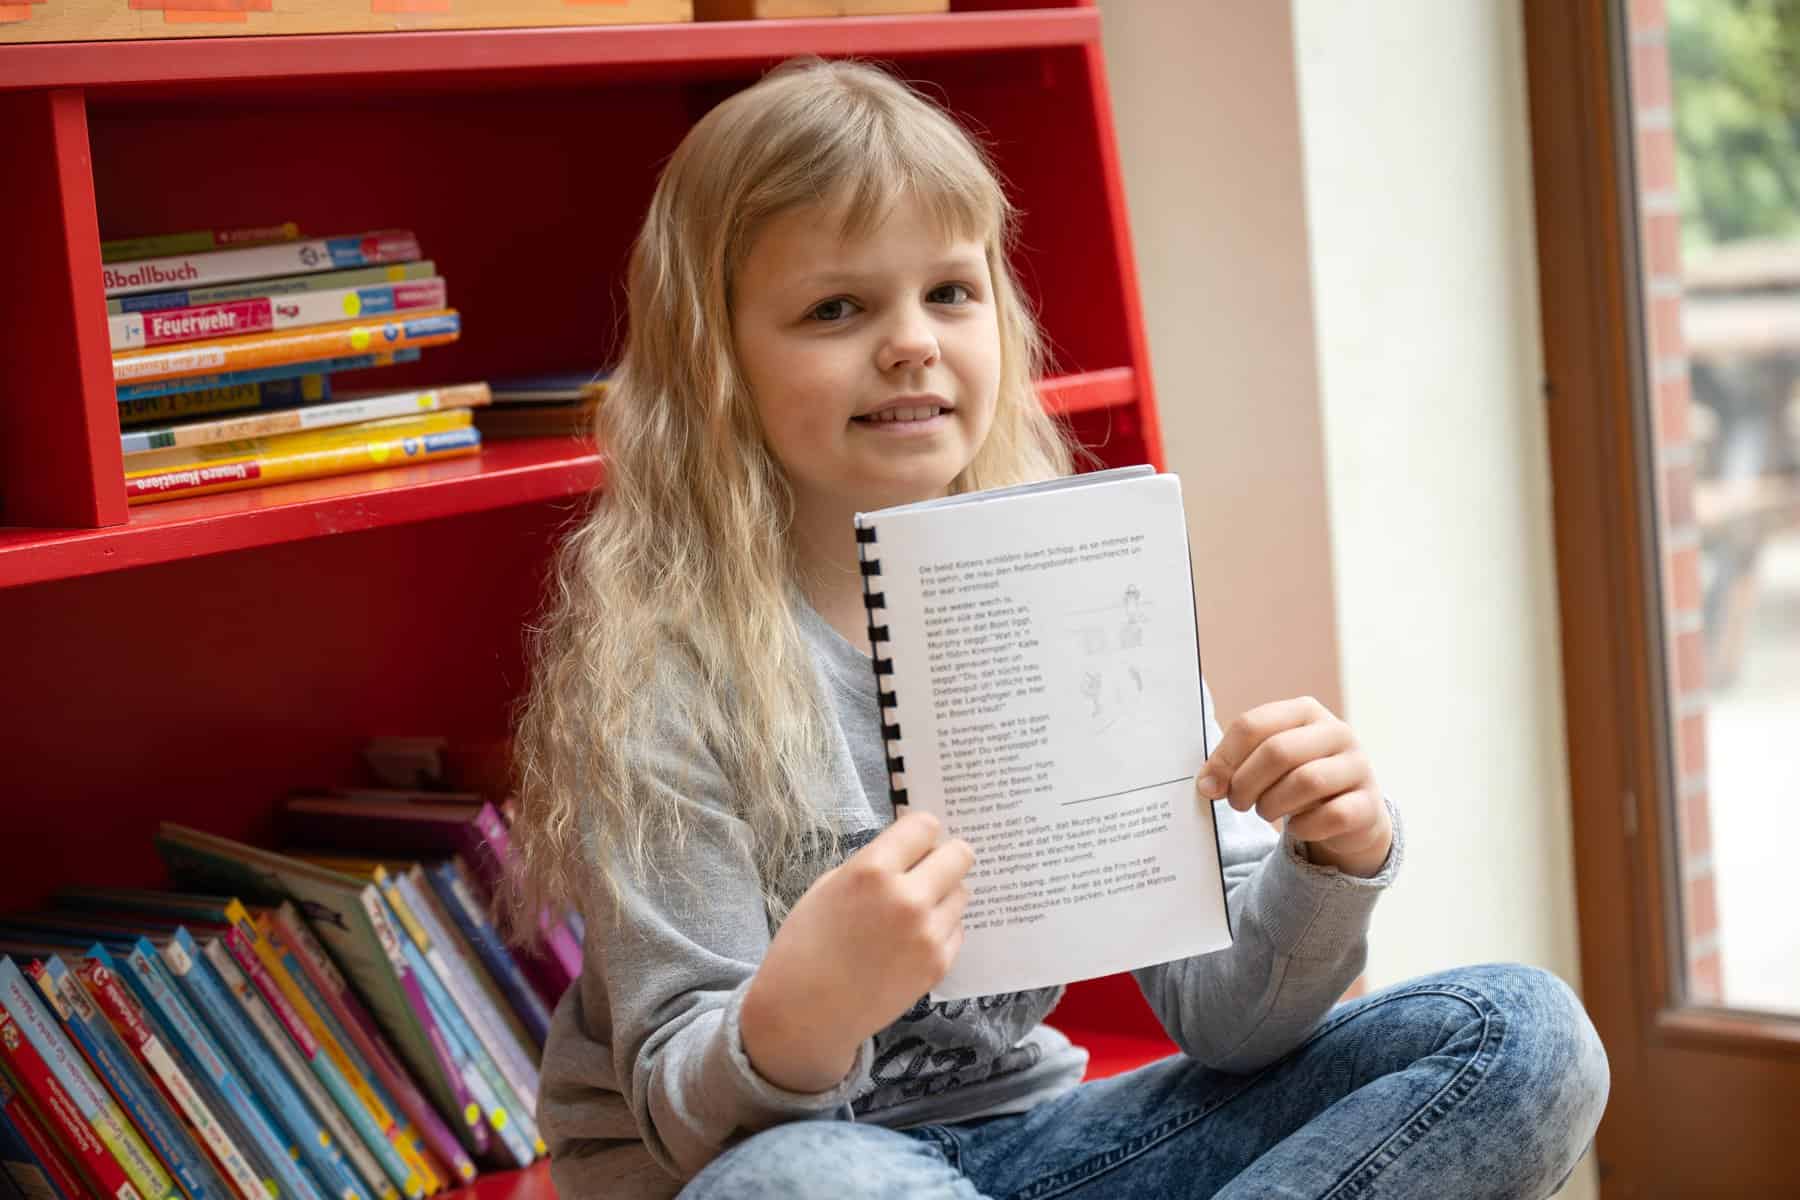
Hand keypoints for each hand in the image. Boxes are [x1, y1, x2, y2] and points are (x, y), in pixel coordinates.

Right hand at [741, 810, 971, 1092]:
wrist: (806, 1011)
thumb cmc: (807, 944)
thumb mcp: (830, 886)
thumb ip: (874, 864)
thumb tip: (910, 852)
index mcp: (872, 871)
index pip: (924, 826)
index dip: (920, 833)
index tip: (914, 843)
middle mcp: (907, 898)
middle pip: (960, 854)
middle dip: (944, 858)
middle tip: (927, 871)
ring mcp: (928, 933)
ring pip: (962, 892)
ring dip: (943, 895)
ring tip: (912, 913)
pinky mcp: (939, 964)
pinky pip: (957, 928)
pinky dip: (941, 928)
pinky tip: (912, 941)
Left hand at [1195, 696, 1391, 877]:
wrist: (1349, 812)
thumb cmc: (1296, 779)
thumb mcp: (1268, 762)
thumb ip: (1236, 764)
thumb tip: (1206, 785)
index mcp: (1305, 711)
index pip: (1253, 724)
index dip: (1224, 758)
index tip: (1208, 786)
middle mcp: (1336, 731)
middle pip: (1278, 752)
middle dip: (1246, 783)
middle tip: (1237, 803)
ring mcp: (1358, 766)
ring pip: (1306, 781)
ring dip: (1272, 805)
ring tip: (1265, 811)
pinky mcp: (1369, 804)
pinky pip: (1331, 816)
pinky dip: (1304, 827)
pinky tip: (1297, 827)